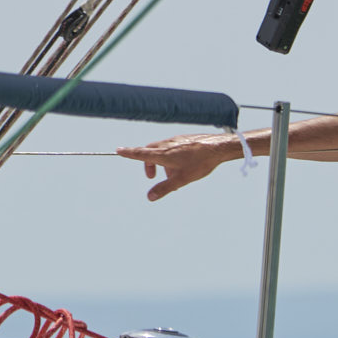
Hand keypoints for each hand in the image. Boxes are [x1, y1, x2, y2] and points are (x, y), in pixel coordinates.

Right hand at [116, 133, 236, 200]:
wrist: (218, 147)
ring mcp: (176, 141)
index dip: (129, 153)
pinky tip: (183, 166)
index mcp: (163, 154)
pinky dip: (171, 157)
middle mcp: (167, 145)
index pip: (141, 153)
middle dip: (148, 164)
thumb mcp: (181, 179)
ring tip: (172, 176)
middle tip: (151, 177)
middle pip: (150, 152)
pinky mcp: (185, 139)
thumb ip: (164, 188)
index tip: (118, 150)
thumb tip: (149, 197)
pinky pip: (172, 148)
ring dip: (161, 162)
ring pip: (162, 150)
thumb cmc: (200, 163)